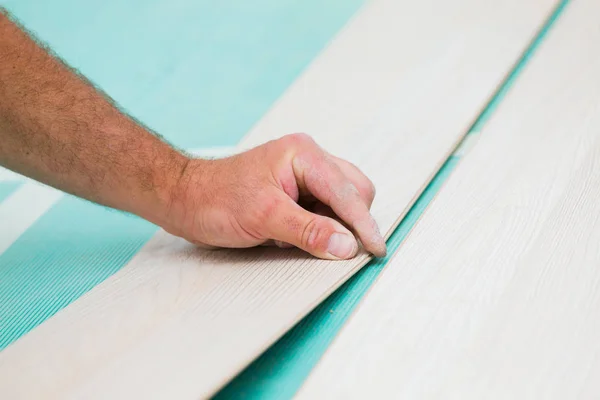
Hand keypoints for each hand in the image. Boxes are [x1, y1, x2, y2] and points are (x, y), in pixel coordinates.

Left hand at [164, 133, 385, 259]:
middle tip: (337, 250)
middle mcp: (309, 160)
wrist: (185, 199)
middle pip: (354, 192)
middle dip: (351, 222)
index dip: (363, 224)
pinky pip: (324, 210)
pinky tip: (290, 235)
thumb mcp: (264, 218)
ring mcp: (304, 174)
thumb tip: (348, 246)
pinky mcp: (297, 190)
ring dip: (332, 226)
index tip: (375, 251)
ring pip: (342, 202)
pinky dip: (318, 227)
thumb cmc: (216, 200)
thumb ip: (309, 230)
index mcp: (303, 155)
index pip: (347, 192)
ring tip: (297, 238)